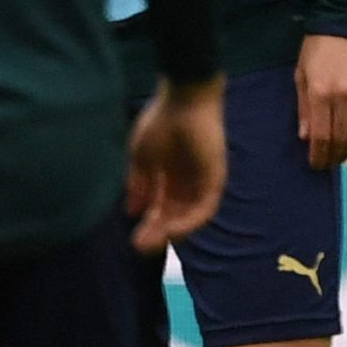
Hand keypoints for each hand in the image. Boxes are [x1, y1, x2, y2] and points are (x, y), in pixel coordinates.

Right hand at [125, 75, 225, 253]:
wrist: (182, 99)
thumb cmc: (160, 122)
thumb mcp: (141, 157)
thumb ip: (137, 184)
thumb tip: (131, 211)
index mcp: (168, 176)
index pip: (159, 207)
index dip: (147, 223)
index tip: (133, 239)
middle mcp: (186, 183)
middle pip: (173, 215)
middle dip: (157, 232)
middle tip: (140, 247)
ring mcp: (202, 182)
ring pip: (189, 216)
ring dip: (172, 231)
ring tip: (154, 241)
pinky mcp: (215, 180)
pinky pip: (204, 208)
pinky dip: (189, 221)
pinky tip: (172, 229)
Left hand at [297, 33, 346, 169]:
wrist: (343, 24)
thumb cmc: (315, 49)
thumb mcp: (300, 75)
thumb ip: (303, 107)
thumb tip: (305, 137)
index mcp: (321, 92)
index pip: (321, 134)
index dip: (318, 154)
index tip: (314, 164)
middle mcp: (344, 96)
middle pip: (341, 138)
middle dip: (332, 156)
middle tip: (325, 165)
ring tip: (338, 156)